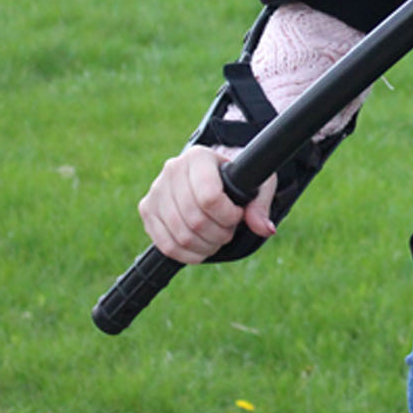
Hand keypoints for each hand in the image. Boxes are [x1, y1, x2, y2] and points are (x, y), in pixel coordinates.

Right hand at [137, 144, 278, 263]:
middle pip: (195, 220)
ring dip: (206, 246)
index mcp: (198, 157)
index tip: (237, 214)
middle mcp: (172, 169)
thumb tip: (266, 229)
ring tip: (217, 238)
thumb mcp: (257, 183)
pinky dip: (188, 255)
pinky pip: (166, 245)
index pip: (210, 197)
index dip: (228, 215)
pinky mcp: (147, 210)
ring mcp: (156, 190)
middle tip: (229, 231)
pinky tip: (202, 249)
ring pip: (181, 236)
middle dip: (219, 234)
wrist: (211, 175)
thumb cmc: (237, 178)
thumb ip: (261, 205)